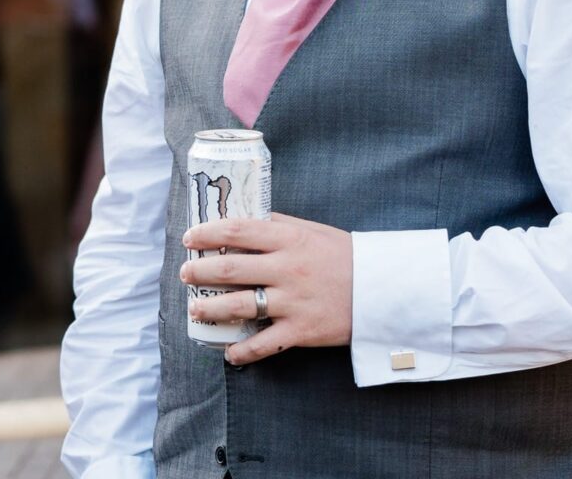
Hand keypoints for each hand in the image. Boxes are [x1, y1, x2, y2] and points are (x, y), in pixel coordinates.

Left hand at [179, 212, 352, 365]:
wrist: (386, 289)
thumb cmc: (345, 257)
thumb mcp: (313, 231)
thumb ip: (279, 225)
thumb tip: (244, 219)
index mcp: (288, 240)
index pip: (237, 231)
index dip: (207, 233)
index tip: (189, 237)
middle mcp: (287, 269)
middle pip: (229, 269)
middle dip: (199, 271)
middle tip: (185, 273)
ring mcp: (293, 302)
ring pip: (239, 306)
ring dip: (210, 308)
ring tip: (195, 308)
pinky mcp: (302, 331)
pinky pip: (264, 344)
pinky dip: (243, 351)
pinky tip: (228, 353)